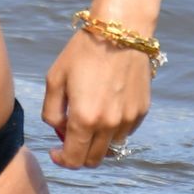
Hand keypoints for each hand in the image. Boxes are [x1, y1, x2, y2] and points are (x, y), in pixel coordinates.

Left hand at [41, 30, 151, 168]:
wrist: (120, 32)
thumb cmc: (83, 53)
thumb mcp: (55, 79)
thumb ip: (51, 112)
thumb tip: (59, 129)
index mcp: (84, 119)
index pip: (73, 159)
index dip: (62, 160)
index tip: (56, 151)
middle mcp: (109, 125)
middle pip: (94, 159)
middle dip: (79, 155)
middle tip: (70, 138)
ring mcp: (128, 119)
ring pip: (111, 148)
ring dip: (97, 142)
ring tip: (89, 119)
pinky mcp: (141, 111)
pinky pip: (125, 132)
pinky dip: (113, 129)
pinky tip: (106, 107)